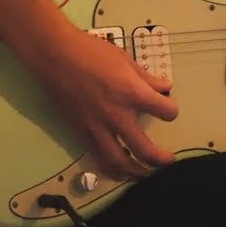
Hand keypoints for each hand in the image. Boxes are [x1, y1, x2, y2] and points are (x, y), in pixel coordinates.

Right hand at [31, 20, 179, 180]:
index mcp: (132, 93)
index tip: (169, 110)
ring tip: (144, 174)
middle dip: (160, 159)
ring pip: (119, 161)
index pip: (165, 112)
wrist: (54, 56)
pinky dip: (110, 166)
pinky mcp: (80, 132)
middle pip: (145, 149)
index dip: (171, 111)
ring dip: (135, 172)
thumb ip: (146, 78)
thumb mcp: (124, 59)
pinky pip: (97, 156)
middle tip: (168, 162)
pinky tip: (118, 169)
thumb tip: (165, 87)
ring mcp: (97, 127)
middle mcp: (117, 115)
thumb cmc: (91, 51)